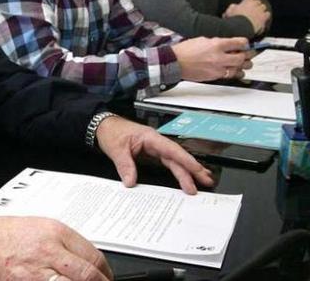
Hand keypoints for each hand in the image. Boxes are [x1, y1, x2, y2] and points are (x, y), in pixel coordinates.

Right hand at [0, 216, 112, 280]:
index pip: (94, 257)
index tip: (106, 278)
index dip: (106, 273)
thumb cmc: (8, 236)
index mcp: (56, 233)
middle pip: (89, 276)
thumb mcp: (43, 228)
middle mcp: (49, 252)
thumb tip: (90, 262)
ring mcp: (37, 274)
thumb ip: (67, 244)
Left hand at [95, 116, 213, 192]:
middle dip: (192, 169)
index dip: (185, 160)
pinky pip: (167, 163)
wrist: (103, 126)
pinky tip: (185, 177)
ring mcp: (155, 148)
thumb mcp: (116, 149)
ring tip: (202, 181)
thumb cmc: (111, 132)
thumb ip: (125, 165)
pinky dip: (177, 170)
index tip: (196, 169)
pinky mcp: (151, 153)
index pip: (172, 149)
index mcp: (150, 138)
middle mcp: (156, 142)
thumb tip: (131, 182)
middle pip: (177, 157)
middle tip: (206, 180)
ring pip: (174, 160)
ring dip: (188, 171)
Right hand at [172, 37, 251, 80]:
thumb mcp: (202, 40)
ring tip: (243, 63)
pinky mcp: (214, 77)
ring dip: (243, 66)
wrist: (175, 62)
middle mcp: (219, 57)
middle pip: (242, 57)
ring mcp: (217, 69)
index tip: (246, 43)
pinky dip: (234, 73)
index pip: (239, 43)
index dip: (245, 43)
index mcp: (216, 45)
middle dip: (247, 55)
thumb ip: (217, 42)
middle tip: (248, 53)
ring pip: (238, 69)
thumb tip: (227, 44)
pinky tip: (235, 70)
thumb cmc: (185, 50)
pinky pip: (229, 76)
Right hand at [223, 0, 270, 34]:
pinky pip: (267, 14)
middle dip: (256, 5)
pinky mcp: (263, 17)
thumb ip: (232, 7)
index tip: (251, 0)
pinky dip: (265, 16)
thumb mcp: (229, 11)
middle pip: (258, 2)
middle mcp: (254, 4)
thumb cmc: (234, 19)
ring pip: (263, 7)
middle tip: (252, 10)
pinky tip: (262, 20)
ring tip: (257, 15)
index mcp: (247, 1)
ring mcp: (260, 10)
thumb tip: (234, 6)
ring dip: (261, 10)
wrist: (241, 27)